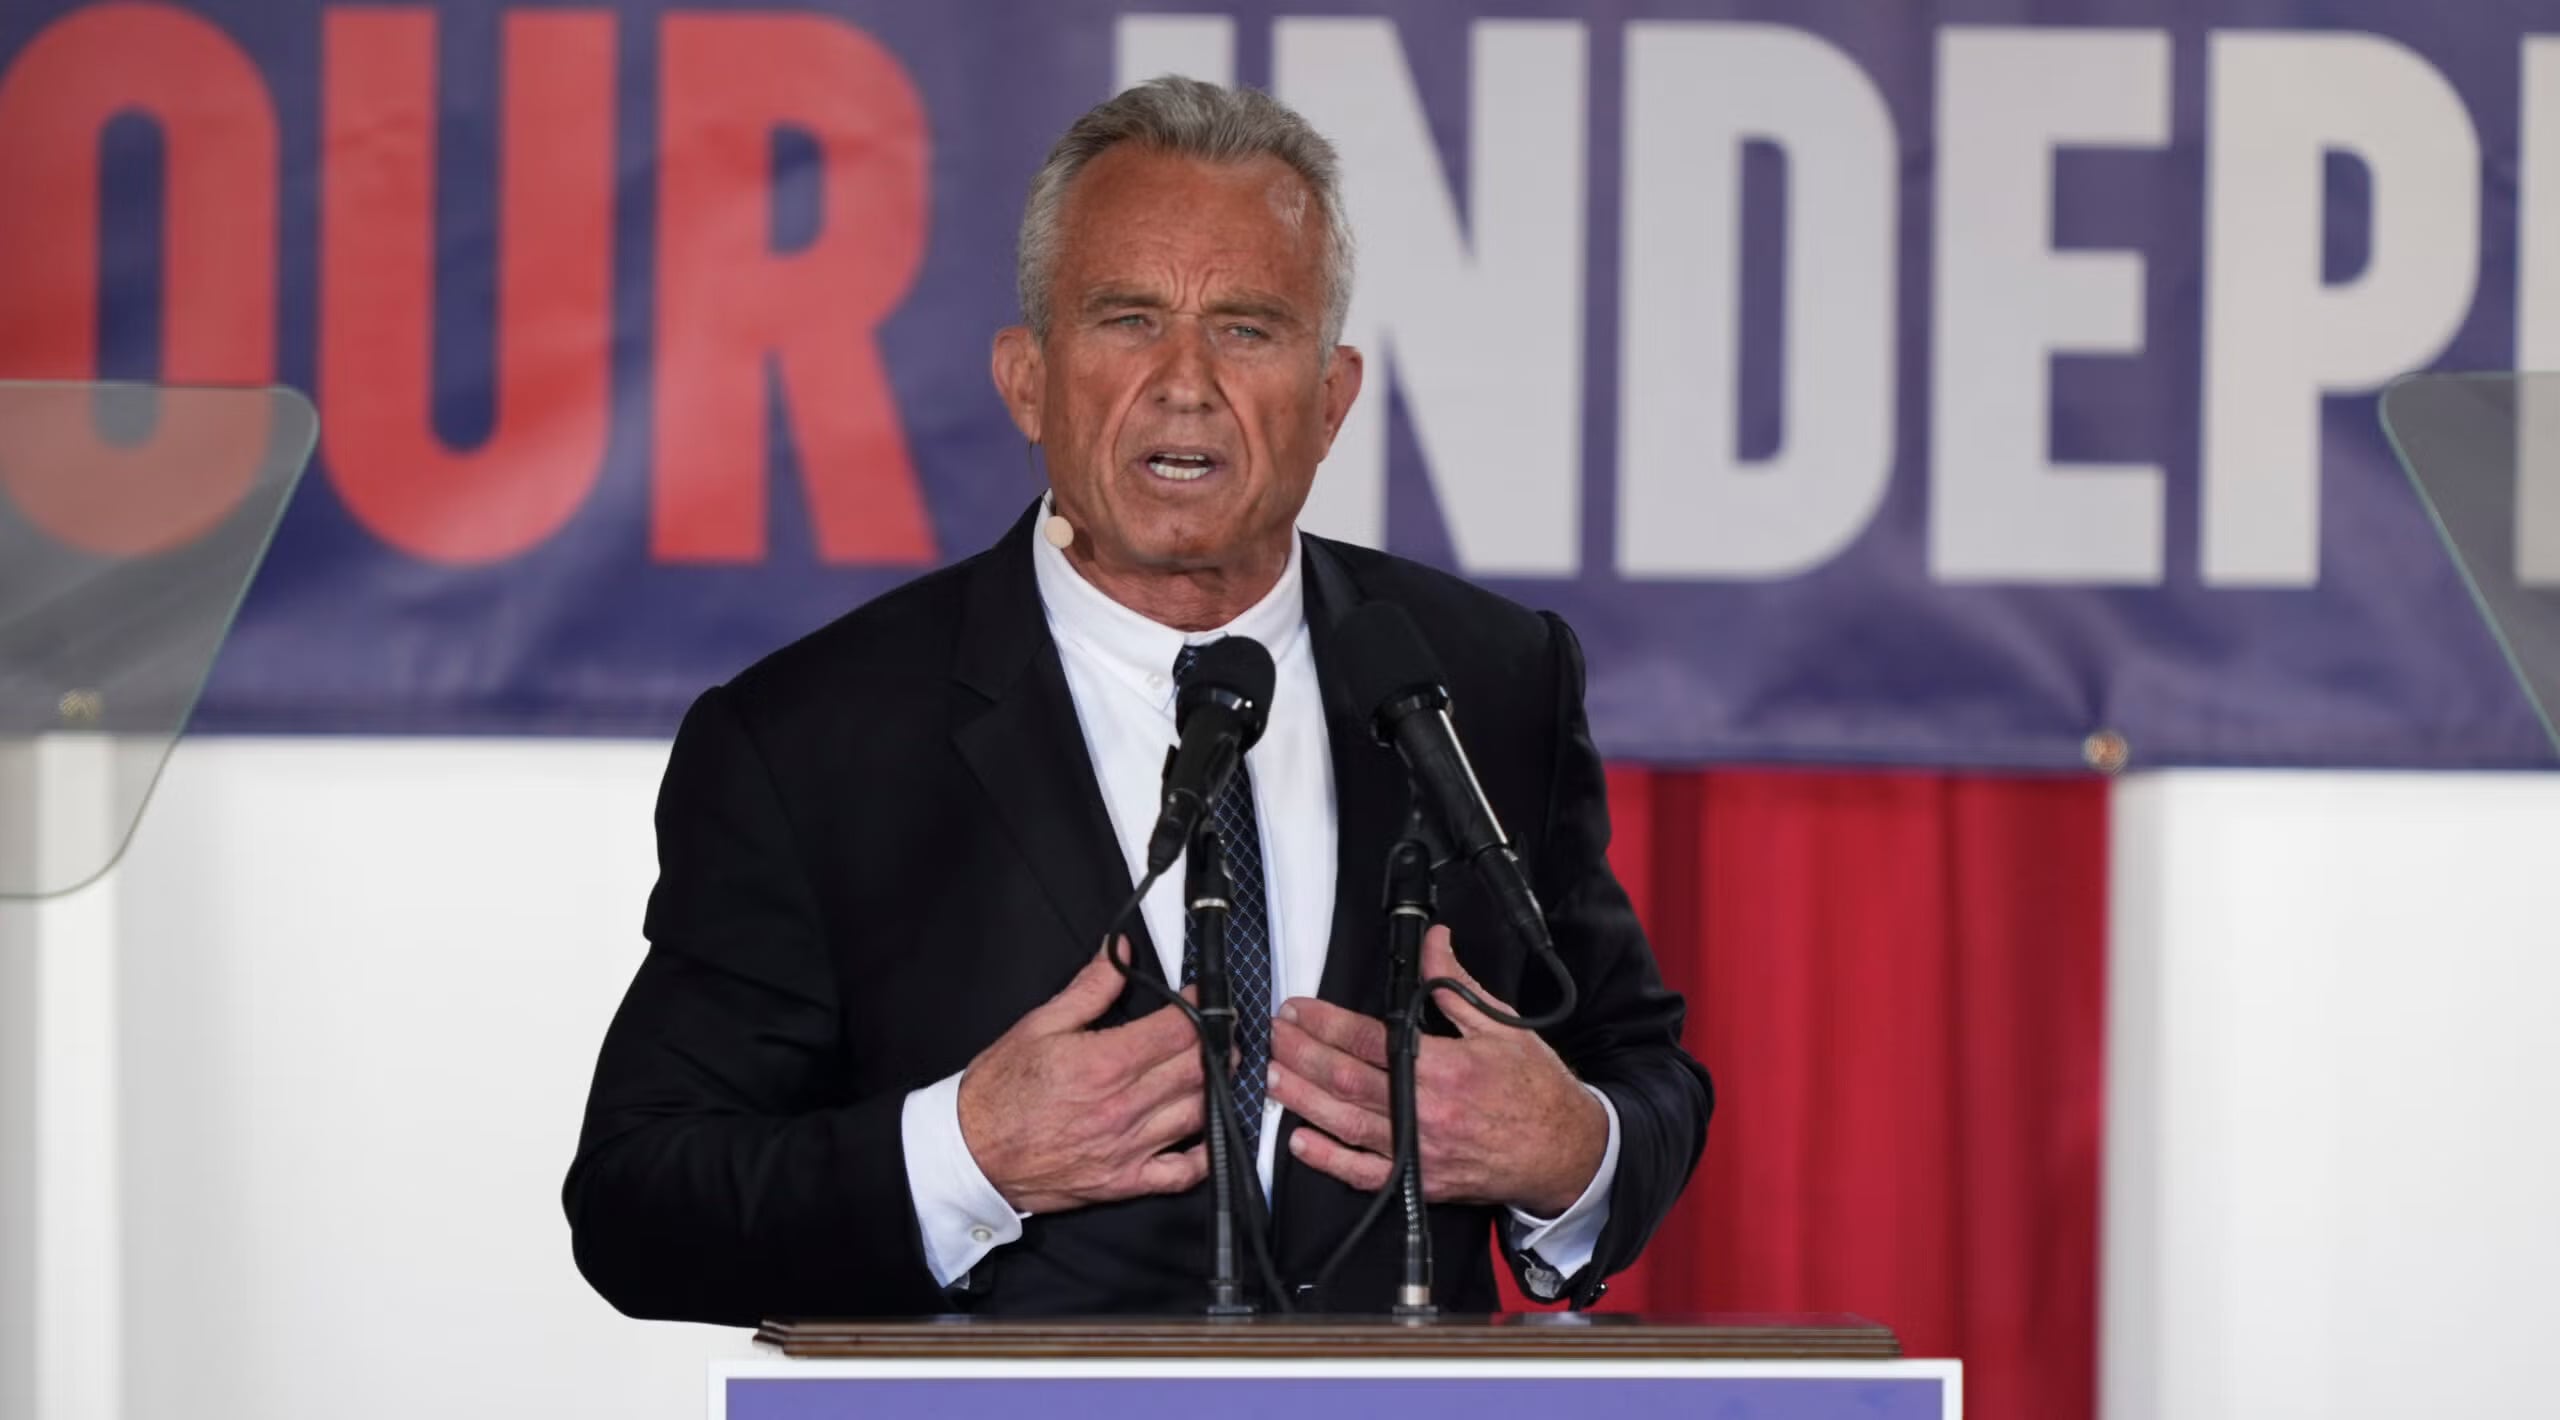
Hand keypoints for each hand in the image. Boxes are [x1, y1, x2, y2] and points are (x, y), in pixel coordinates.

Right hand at [956, 942, 1208, 1214]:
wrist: (970, 1154)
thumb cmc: (998, 1091)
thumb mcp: (1039, 1025)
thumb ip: (1088, 989)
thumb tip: (1118, 952)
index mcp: (1104, 1062)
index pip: (1179, 1029)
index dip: (1203, 1007)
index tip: (1205, 997)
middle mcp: (1123, 1106)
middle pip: (1198, 1069)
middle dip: (1219, 1043)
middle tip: (1220, 1030)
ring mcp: (1128, 1148)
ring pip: (1199, 1113)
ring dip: (1219, 1088)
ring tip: (1219, 1069)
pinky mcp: (1124, 1182)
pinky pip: (1183, 1174)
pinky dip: (1206, 1154)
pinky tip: (1210, 1131)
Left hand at [1268, 926, 1607, 1215]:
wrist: (1563, 1152)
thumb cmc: (1535, 1092)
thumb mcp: (1500, 1026)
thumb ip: (1455, 985)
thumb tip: (1434, 943)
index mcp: (1443, 1068)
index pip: (1368, 1040)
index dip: (1326, 1023)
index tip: (1299, 1010)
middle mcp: (1425, 1111)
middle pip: (1347, 1080)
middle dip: (1303, 1054)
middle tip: (1275, 1035)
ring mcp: (1419, 1151)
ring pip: (1346, 1124)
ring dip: (1303, 1099)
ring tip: (1273, 1076)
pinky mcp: (1420, 1182)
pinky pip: (1365, 1174)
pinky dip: (1329, 1160)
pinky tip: (1302, 1142)